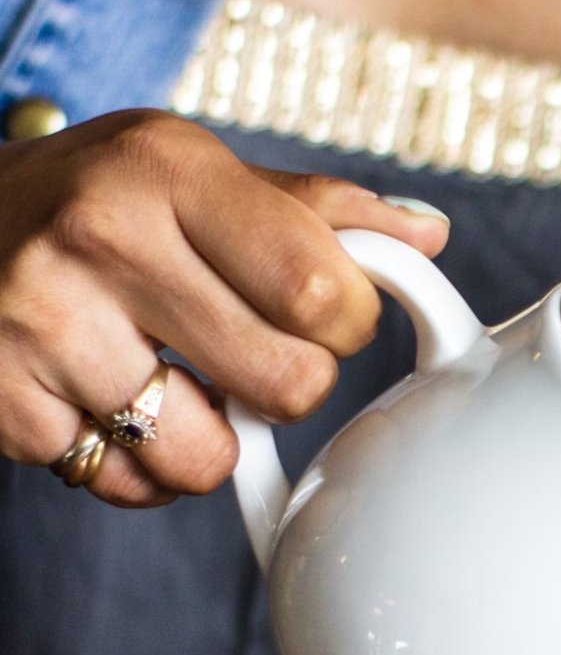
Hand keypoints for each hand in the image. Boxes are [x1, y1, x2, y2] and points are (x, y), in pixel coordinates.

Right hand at [0, 111, 449, 507]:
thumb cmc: (93, 198)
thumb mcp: (190, 168)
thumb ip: (313, 207)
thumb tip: (426, 235)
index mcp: (167, 170)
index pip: (323, 290)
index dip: (349, 324)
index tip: (327, 317)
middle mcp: (99, 239)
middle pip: (287, 383)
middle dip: (291, 383)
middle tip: (251, 351)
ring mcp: (41, 327)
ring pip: (207, 457)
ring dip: (214, 440)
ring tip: (179, 383)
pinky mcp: (4, 405)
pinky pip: (128, 486)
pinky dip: (139, 465)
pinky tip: (114, 405)